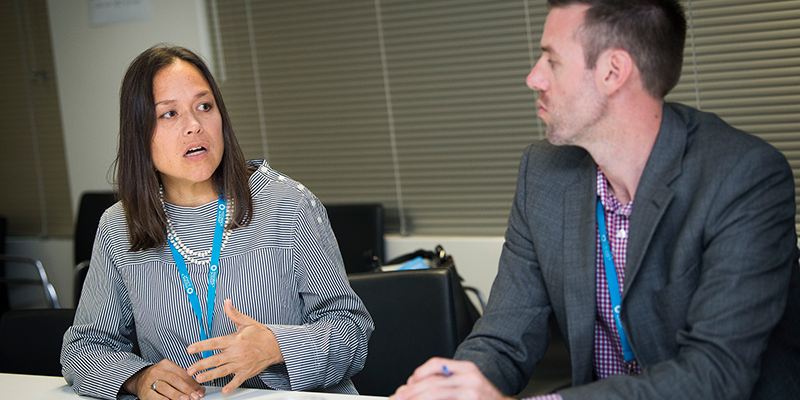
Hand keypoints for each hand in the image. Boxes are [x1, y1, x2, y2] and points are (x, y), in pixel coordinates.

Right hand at [122, 359, 204, 399]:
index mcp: (166, 364)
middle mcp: (157, 371)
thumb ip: (185, 381)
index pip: (182, 374)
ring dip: (176, 394)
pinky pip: (153, 396)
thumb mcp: (171, 375)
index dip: (193, 383)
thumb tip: (200, 390)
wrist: (138, 379)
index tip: (200, 391)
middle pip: (175, 379)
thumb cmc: (159, 377)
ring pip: (165, 387)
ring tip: (185, 399)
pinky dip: (162, 399)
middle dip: (187, 389)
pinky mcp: (144, 391)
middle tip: (195, 397)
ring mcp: (149, 381)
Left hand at [186, 299, 283, 393]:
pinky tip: (223, 390)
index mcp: (234, 340)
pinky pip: (237, 381)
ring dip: (210, 375)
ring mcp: (241, 364)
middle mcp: (236, 353)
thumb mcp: (247, 322)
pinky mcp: (246, 372)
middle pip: (215, 359)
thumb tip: (226, 303)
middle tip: (190, 370)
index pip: (214, 343)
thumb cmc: (261, 335)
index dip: (201, 346)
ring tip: (199, 379)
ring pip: (222, 371)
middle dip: (201, 365)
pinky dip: (230, 386)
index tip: (190, 349)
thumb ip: (233, 314)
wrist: (276, 346)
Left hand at [390, 358, 510, 399]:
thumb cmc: (484, 399)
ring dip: (417, 398)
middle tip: (398, 398)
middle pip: (433, 382)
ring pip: (436, 393)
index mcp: (467, 369)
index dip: (418, 374)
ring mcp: (471, 393)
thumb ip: (447, 382)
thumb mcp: (468, 384)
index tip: (406, 385)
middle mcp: (470, 379)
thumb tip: (416, 387)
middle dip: (411, 392)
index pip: (436, 364)